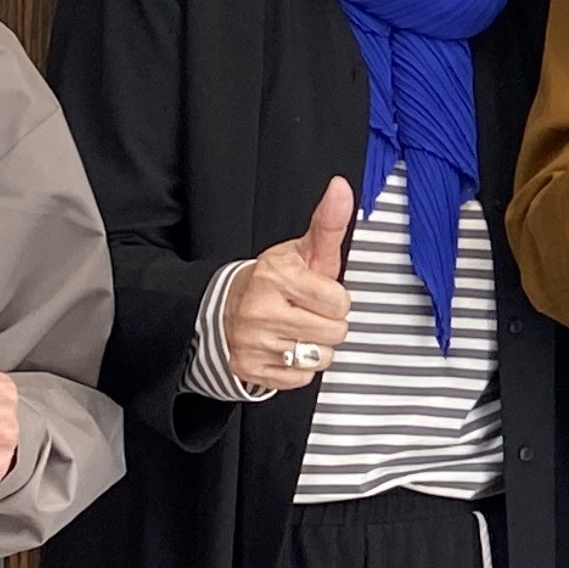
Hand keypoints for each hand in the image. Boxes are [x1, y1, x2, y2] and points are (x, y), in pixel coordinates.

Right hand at [220, 175, 354, 394]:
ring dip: (315, 347)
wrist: (227, 307)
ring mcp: (253, 343)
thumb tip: (341, 188)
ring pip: (320, 358)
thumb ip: (328, 223)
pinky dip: (298, 367)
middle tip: (308, 312)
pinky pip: (301, 379)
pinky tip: (284, 347)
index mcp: (276, 276)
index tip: (318, 293)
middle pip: (334, 333)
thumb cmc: (275, 279)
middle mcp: (260, 311)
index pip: (339, 302)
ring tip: (297, 329)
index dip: (335, 299)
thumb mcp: (302, 250)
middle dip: (328, 323)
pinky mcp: (249, 370)